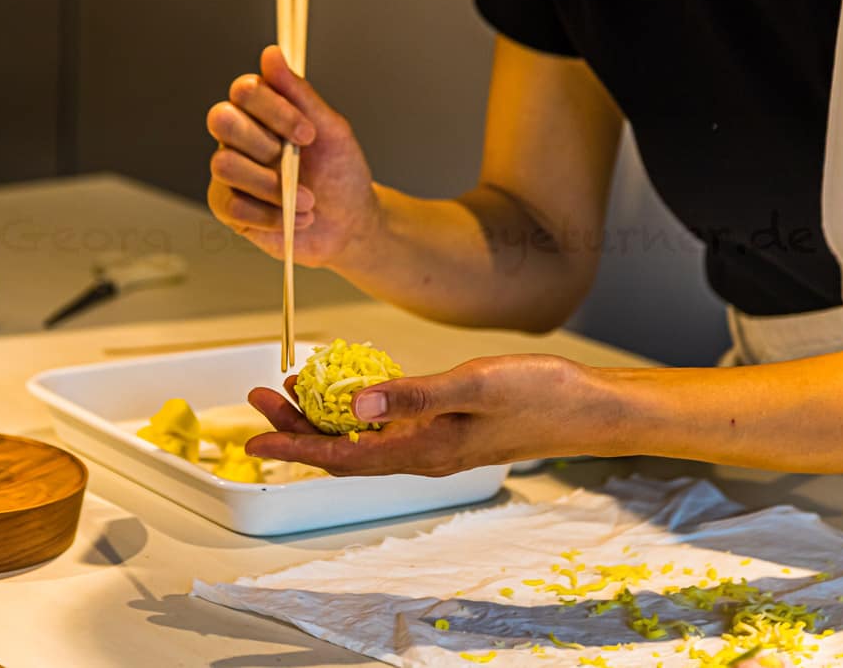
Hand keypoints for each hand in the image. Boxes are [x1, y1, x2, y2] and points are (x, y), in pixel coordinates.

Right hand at [206, 45, 381, 267]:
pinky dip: (269, 215)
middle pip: (221, 120)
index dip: (275, 111)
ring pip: (224, 164)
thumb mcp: (331, 130)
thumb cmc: (339, 172)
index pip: (244, 91)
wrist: (348, 222)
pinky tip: (295, 218)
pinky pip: (231, 205)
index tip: (309, 134)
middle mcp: (239, 136)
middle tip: (298, 163)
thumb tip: (271, 53)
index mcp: (261, 111)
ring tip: (307, 201)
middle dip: (265, 144)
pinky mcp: (227, 206)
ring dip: (272, 186)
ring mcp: (230, 171)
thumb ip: (300, 93)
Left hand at [245, 354, 624, 475]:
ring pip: (364, 439)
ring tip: (294, 388)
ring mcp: (436, 443)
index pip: (342, 456)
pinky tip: (354, 389)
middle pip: (344, 450)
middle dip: (298, 427)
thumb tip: (353, 406)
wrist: (589, 409)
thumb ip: (412, 396)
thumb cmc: (540, 395)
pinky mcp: (449, 428)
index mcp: (424, 450)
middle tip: (262, 396)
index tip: (253, 435)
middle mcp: (423, 454)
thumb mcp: (473, 386)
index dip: (293, 445)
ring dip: (326, 417)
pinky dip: (361, 410)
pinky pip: (390, 427)